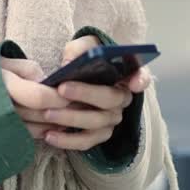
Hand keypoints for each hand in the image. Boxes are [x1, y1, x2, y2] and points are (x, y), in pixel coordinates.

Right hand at [0, 57, 70, 139]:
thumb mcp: (11, 63)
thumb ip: (31, 71)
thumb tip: (47, 84)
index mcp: (4, 84)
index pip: (38, 97)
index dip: (58, 96)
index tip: (72, 92)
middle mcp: (2, 107)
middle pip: (41, 114)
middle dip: (65, 110)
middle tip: (84, 104)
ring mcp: (4, 124)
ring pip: (38, 128)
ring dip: (59, 122)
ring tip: (76, 114)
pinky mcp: (7, 134)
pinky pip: (31, 136)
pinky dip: (47, 130)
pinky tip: (59, 124)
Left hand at [41, 35, 152, 150]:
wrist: (71, 81)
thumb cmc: (83, 60)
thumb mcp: (81, 48)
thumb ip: (78, 49)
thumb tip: (69, 62)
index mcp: (124, 74)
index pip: (141, 76)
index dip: (140, 80)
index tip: (134, 83)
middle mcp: (122, 98)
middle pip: (111, 99)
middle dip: (86, 94)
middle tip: (62, 89)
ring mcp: (112, 118)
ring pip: (96, 122)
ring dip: (71, 118)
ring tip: (48, 113)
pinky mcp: (99, 134)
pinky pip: (86, 141)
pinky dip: (67, 140)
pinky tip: (50, 135)